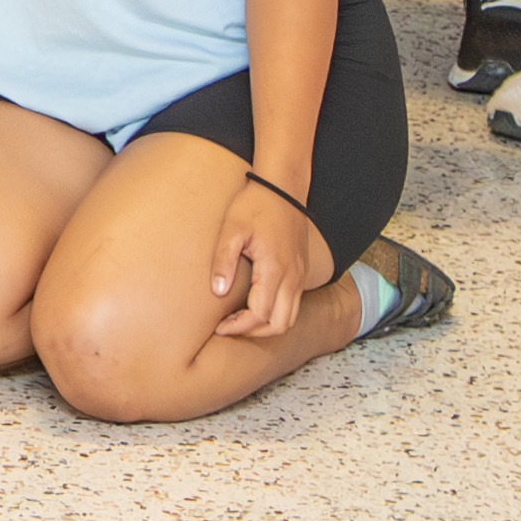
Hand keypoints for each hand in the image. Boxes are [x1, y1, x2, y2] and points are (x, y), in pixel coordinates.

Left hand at [215, 173, 332, 339]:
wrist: (283, 187)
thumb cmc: (254, 205)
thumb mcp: (232, 228)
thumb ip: (224, 261)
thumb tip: (218, 292)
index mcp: (274, 269)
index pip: (260, 314)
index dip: (239, 326)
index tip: (219, 327)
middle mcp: (292, 277)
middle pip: (280, 325)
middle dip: (254, 332)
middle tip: (229, 327)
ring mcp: (300, 275)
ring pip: (290, 318)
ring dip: (267, 325)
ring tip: (240, 320)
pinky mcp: (301, 271)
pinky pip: (294, 304)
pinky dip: (277, 314)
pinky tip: (256, 304)